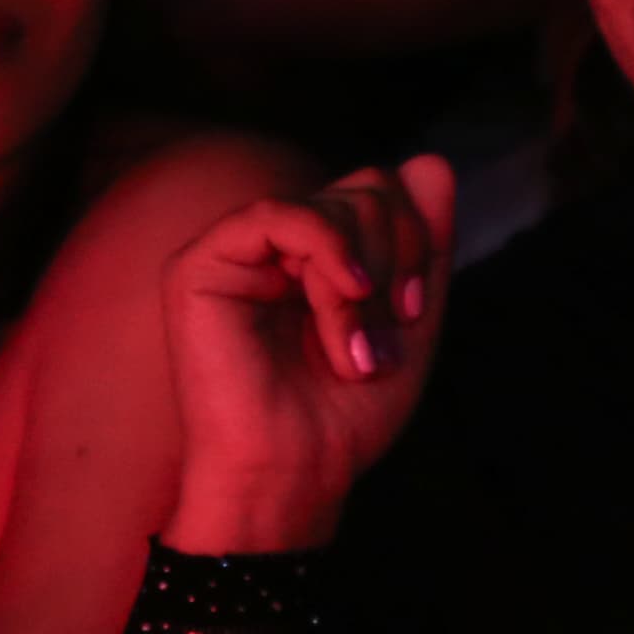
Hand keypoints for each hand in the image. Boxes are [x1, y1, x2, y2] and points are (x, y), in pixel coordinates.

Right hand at [161, 156, 456, 554]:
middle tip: (386, 330)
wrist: (296, 471)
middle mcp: (278, 246)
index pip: (384, 191)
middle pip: (366, 188)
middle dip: (397, 257)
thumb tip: (433, 162)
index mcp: (322, 255)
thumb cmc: (346, 412)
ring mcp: (238, 252)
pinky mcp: (200, 266)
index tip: (416, 310)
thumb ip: (424, 241)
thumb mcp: (410, 317)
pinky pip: (280, 214)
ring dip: (364, 277)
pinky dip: (330, 251)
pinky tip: (348, 292)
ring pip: (333, 202)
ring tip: (353, 345)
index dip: (418, 237)